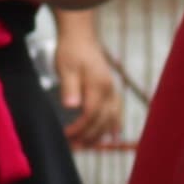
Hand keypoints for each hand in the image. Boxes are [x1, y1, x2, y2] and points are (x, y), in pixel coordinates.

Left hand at [53, 21, 121, 144]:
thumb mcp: (66, 67)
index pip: (91, 114)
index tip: (66, 135)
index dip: (79, 128)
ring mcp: (112, 90)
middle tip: (74, 147)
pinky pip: (117, 111)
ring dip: (100, 134)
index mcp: (99, 85)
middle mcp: (109, 89)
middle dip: (89, 136)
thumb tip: (71, 106)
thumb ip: (69, 87)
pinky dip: (115, 124)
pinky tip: (113, 135)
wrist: (80, 36)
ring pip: (111, 119)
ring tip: (88, 146)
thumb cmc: (71, 50)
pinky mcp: (111, 89)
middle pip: (102, 121)